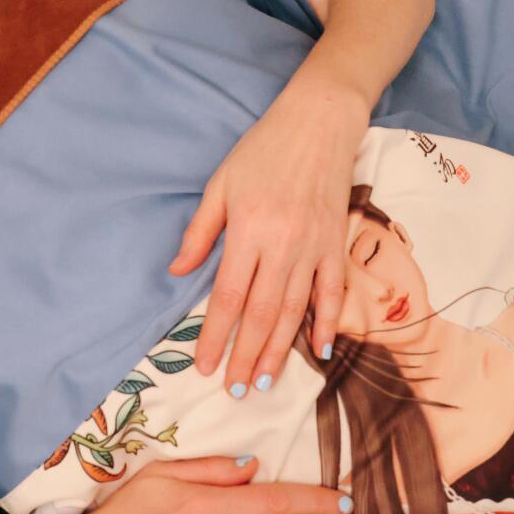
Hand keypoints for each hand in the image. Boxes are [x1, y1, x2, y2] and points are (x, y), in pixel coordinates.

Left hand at [170, 75, 367, 394]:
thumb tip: (177, 272)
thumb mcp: (221, 185)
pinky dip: (327, 324)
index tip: (205, 366)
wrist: (319, 123)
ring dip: (279, 350)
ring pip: (295, 310)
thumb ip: (200, 232)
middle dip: (246, 355)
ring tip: (265, 382)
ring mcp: (313, 247)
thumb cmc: (263, 150)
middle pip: (261, 313)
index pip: (228, 296)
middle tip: (235, 390)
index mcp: (248, 230)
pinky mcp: (336, 243)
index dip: (215, 335)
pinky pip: (333, 292)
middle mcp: (282, 245)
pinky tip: (318, 351)